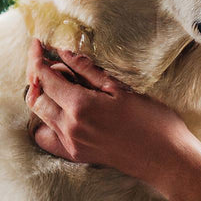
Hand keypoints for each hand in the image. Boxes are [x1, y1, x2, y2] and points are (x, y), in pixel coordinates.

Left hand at [25, 40, 200, 200]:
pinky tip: (60, 110)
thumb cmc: (151, 120)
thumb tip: (63, 51)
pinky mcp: (75, 154)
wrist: (165, 157)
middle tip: (48, 59)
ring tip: (58, 82)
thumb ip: (88, 70)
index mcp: (80, 106)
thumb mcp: (121, 88)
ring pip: (39, 115)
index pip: (45, 77)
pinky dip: (46, 120)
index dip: (37, 57)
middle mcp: (69, 127)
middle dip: (37, 74)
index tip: (37, 43)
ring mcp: (70, 144)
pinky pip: (46, 136)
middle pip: (35, 96)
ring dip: (41, 95)